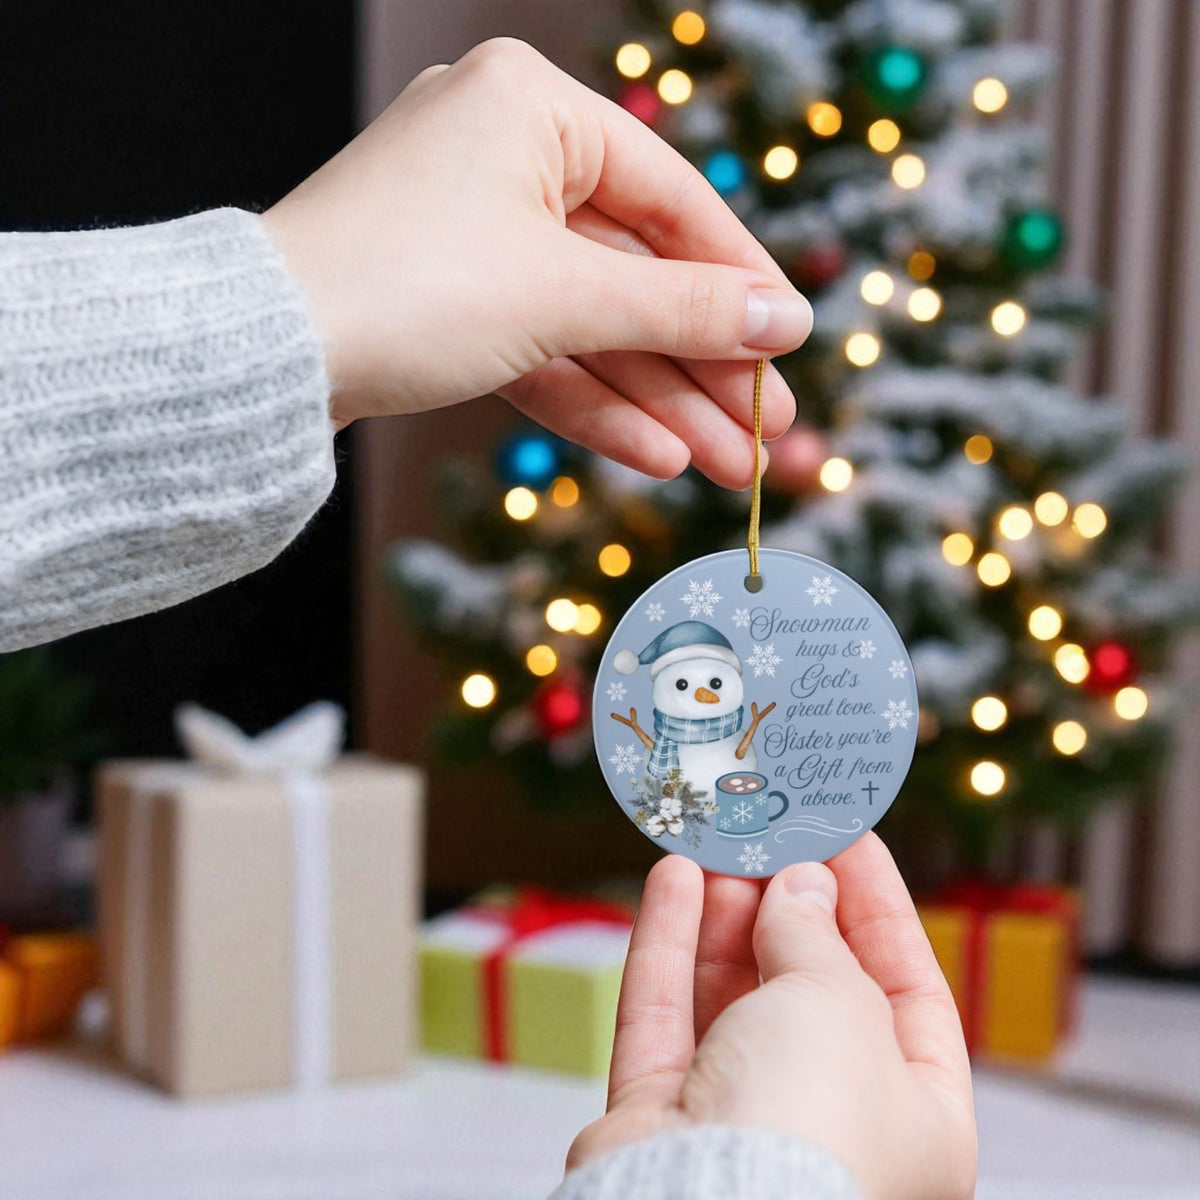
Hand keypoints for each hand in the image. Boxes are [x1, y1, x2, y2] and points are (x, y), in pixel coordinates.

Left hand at [261, 38, 811, 487]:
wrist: (260, 359)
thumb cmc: (408, 285)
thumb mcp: (565, 295)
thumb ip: (682, 309)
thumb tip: (784, 322)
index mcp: (531, 108)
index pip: (670, 199)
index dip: (737, 282)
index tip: (789, 345)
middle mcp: (502, 160)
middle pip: (633, 277)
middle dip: (701, 367)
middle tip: (767, 432)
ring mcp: (470, 236)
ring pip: (590, 327)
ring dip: (658, 401)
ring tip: (725, 464)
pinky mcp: (446, 304)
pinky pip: (539, 351)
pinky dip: (593, 404)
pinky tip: (656, 455)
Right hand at [567, 834, 976, 1199]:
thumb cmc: (810, 1131)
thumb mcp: (840, 1002)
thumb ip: (816, 935)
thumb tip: (800, 887)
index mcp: (918, 1117)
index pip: (907, 988)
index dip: (877, 905)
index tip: (845, 836)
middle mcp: (831, 1123)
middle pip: (810, 989)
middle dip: (787, 904)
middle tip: (768, 832)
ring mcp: (740, 1124)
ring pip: (731, 998)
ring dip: (723, 916)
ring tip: (717, 843)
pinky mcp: (662, 1118)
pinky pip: (666, 1017)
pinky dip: (668, 946)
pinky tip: (671, 881)